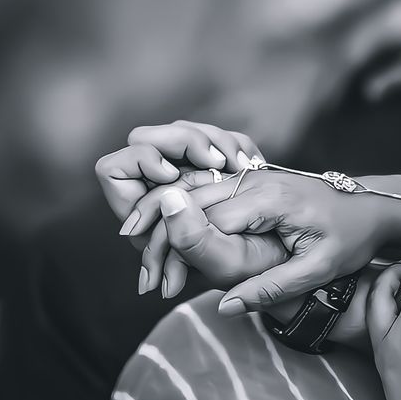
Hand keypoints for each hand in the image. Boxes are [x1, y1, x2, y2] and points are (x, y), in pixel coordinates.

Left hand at [95, 120, 261, 295]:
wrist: (286, 256)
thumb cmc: (254, 268)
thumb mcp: (225, 261)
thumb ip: (191, 236)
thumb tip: (171, 197)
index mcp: (148, 219)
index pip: (113, 170)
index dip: (139, 161)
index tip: (172, 174)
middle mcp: (162, 192)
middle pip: (147, 138)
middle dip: (185, 141)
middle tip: (217, 161)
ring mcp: (187, 174)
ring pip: (184, 132)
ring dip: (216, 143)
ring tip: (241, 166)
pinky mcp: (213, 165)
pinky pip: (217, 137)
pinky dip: (236, 145)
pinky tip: (251, 164)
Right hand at [158, 186, 400, 349]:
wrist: (370, 208)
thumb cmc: (349, 238)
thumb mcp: (318, 269)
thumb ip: (271, 288)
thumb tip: (225, 307)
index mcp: (270, 198)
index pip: (209, 219)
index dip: (180, 249)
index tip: (161, 281)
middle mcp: (255, 180)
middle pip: (193, 201)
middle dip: (162, 235)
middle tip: (143, 276)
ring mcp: (252, 176)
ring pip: (195, 192)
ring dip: (166, 221)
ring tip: (140, 254)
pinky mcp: (251, 181)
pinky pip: (209, 191)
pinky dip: (184, 211)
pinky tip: (163, 231)